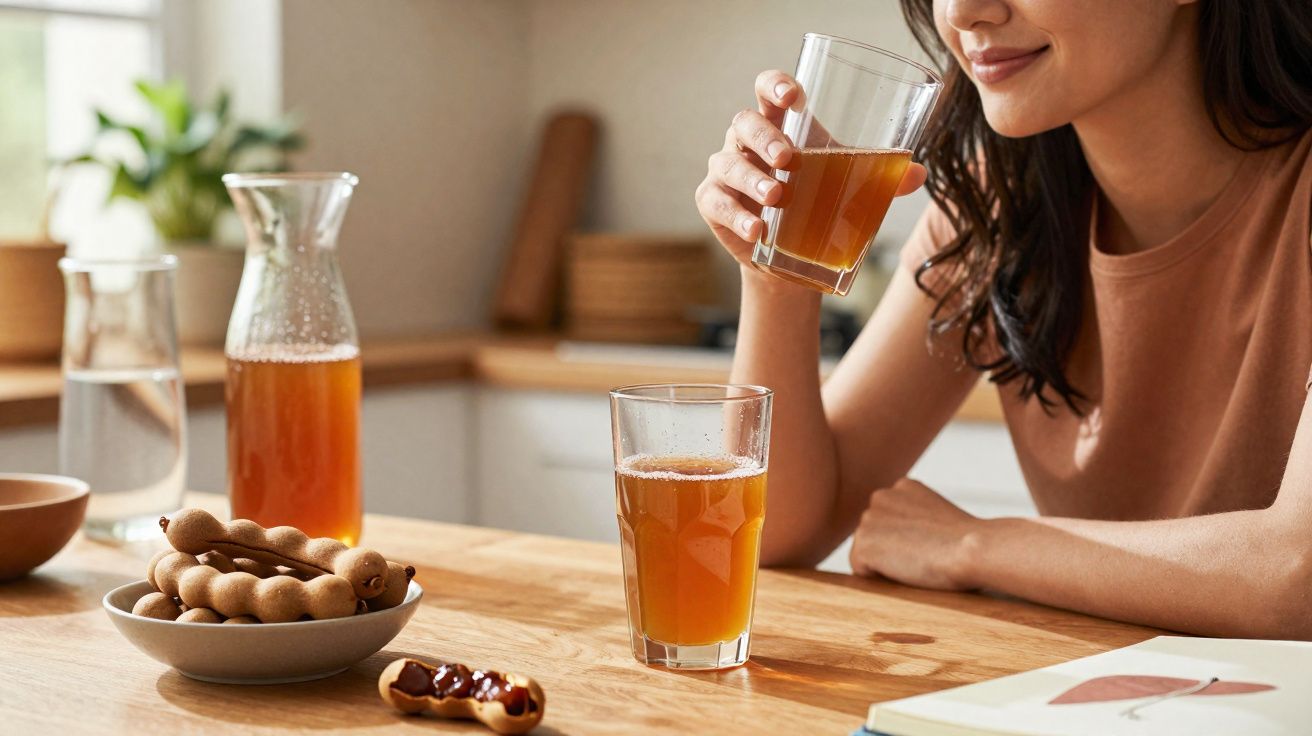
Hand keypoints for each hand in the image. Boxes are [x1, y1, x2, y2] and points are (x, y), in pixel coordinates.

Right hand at [694, 70, 926, 270]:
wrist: (788, 257)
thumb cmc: (815, 202)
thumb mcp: (846, 184)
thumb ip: (879, 176)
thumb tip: (918, 174)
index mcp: (778, 124)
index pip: (766, 89)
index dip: (775, 85)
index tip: (793, 96)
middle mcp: (746, 142)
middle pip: (745, 122)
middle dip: (765, 137)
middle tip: (789, 158)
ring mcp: (725, 170)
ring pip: (729, 163)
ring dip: (752, 179)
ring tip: (777, 197)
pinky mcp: (713, 203)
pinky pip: (717, 203)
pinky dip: (737, 216)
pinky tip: (757, 230)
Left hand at [849, 478, 981, 590]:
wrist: (973, 549)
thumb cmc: (968, 543)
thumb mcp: (939, 518)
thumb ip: (916, 521)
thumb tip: (901, 543)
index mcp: (902, 487)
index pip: (890, 523)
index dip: (909, 542)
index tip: (933, 544)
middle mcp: (881, 496)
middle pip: (875, 537)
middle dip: (893, 552)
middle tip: (926, 555)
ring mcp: (869, 518)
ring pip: (867, 554)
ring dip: (887, 565)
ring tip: (918, 561)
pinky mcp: (863, 543)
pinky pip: (862, 571)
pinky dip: (880, 579)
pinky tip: (907, 570)